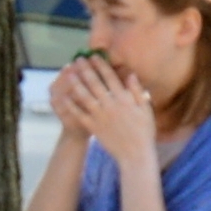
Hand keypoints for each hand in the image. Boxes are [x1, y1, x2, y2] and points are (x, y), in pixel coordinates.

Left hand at [57, 53, 156, 175]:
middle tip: (78, 59)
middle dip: (85, 70)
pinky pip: (79, 115)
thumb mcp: (146, 109)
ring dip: (76, 83)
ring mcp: (101, 116)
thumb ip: (138, 91)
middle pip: (95, 83)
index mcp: (124, 98)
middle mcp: (110, 105)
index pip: (110, 77)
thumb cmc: (144, 132)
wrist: (135, 154)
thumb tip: (131, 74)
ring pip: (85, 96)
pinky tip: (64, 97)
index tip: (94, 56)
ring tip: (68, 73)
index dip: (101, 65)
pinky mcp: (94, 128)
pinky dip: (71, 105)